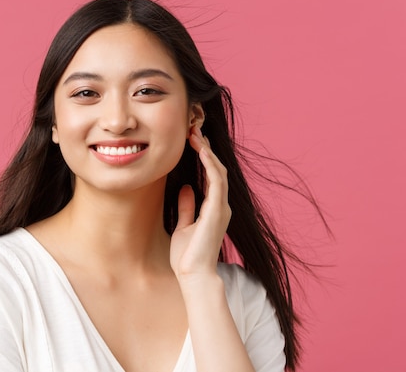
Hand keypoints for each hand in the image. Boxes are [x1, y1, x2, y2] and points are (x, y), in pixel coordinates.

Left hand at [169, 126, 231, 280]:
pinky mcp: (218, 210)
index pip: (211, 175)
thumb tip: (187, 188)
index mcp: (213, 208)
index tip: (192, 140)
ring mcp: (221, 207)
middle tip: (193, 129)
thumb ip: (187, 207)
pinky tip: (201, 150)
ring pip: (218, 171)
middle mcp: (220, 205)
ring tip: (196, 134)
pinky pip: (217, 181)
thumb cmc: (187, 256)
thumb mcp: (184, 225)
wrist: (193, 275)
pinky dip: (210, 164)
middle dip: (206, 148)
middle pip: (217, 169)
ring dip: (207, 151)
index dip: (203, 156)